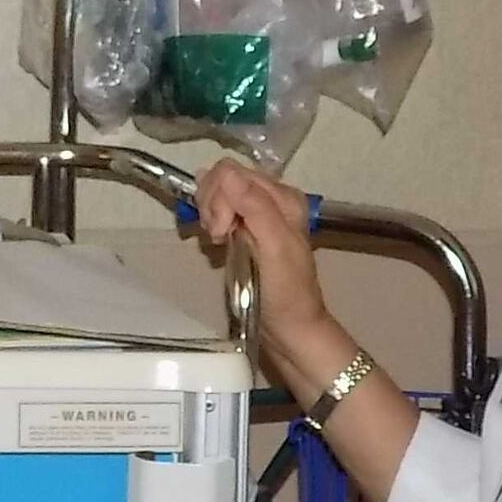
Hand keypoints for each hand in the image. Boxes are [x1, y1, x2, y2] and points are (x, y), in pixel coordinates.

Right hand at [187, 158, 352, 384]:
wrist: (291, 328)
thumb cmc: (286, 292)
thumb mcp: (275, 247)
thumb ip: (255, 207)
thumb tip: (226, 173)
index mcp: (282, 196)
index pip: (231, 173)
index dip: (218, 198)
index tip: (223, 231)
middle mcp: (270, 199)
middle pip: (222, 180)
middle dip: (212, 206)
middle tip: (220, 238)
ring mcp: (257, 214)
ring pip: (217, 194)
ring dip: (210, 215)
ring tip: (220, 242)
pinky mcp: (245, 229)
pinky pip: (219, 212)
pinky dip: (212, 224)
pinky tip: (220, 243)